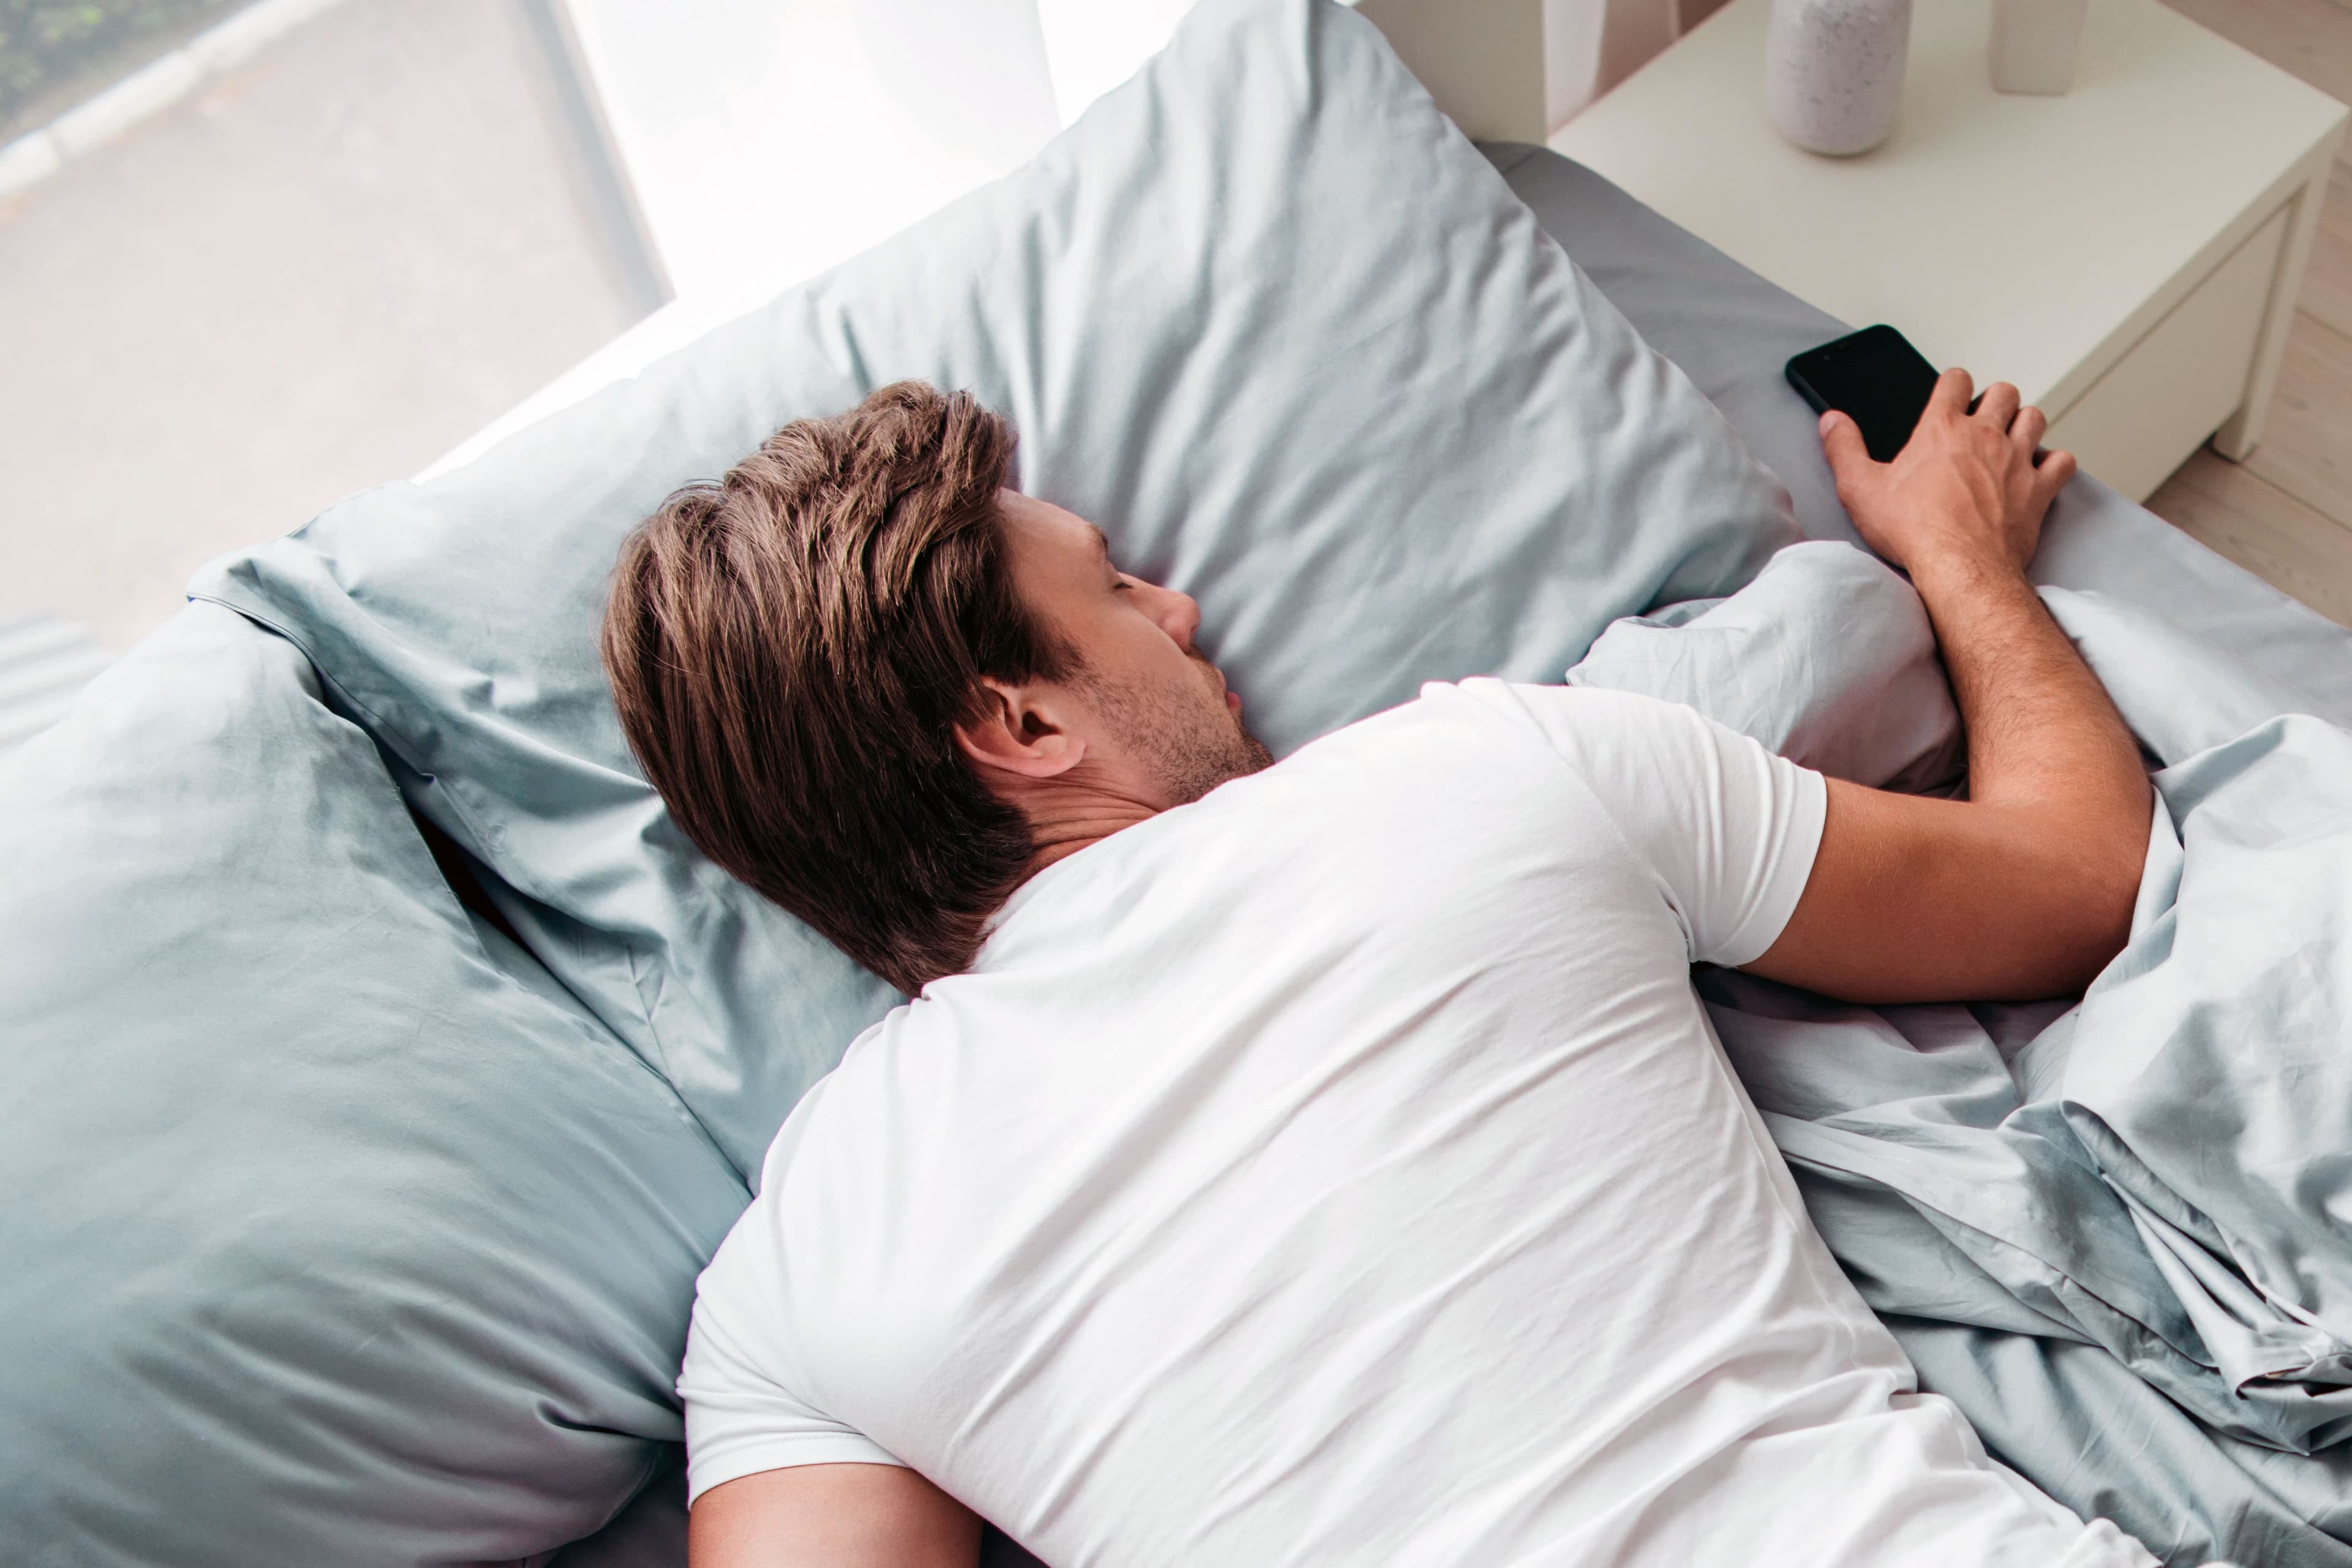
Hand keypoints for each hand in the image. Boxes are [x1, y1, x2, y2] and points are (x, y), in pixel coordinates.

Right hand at [1818, 368, 2076, 578]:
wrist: (1960, 568)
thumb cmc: (1913, 531)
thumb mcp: (1860, 488)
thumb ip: (1844, 449)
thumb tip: (1832, 422)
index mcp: (1941, 429)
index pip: (1955, 381)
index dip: (1953, 383)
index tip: (1951, 392)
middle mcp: (1985, 435)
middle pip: (2004, 392)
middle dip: (1995, 399)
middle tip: (1984, 416)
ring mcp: (2017, 461)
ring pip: (2035, 418)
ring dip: (2025, 422)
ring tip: (2013, 436)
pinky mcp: (2039, 490)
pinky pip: (2061, 461)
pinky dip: (2054, 463)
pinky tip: (2042, 471)